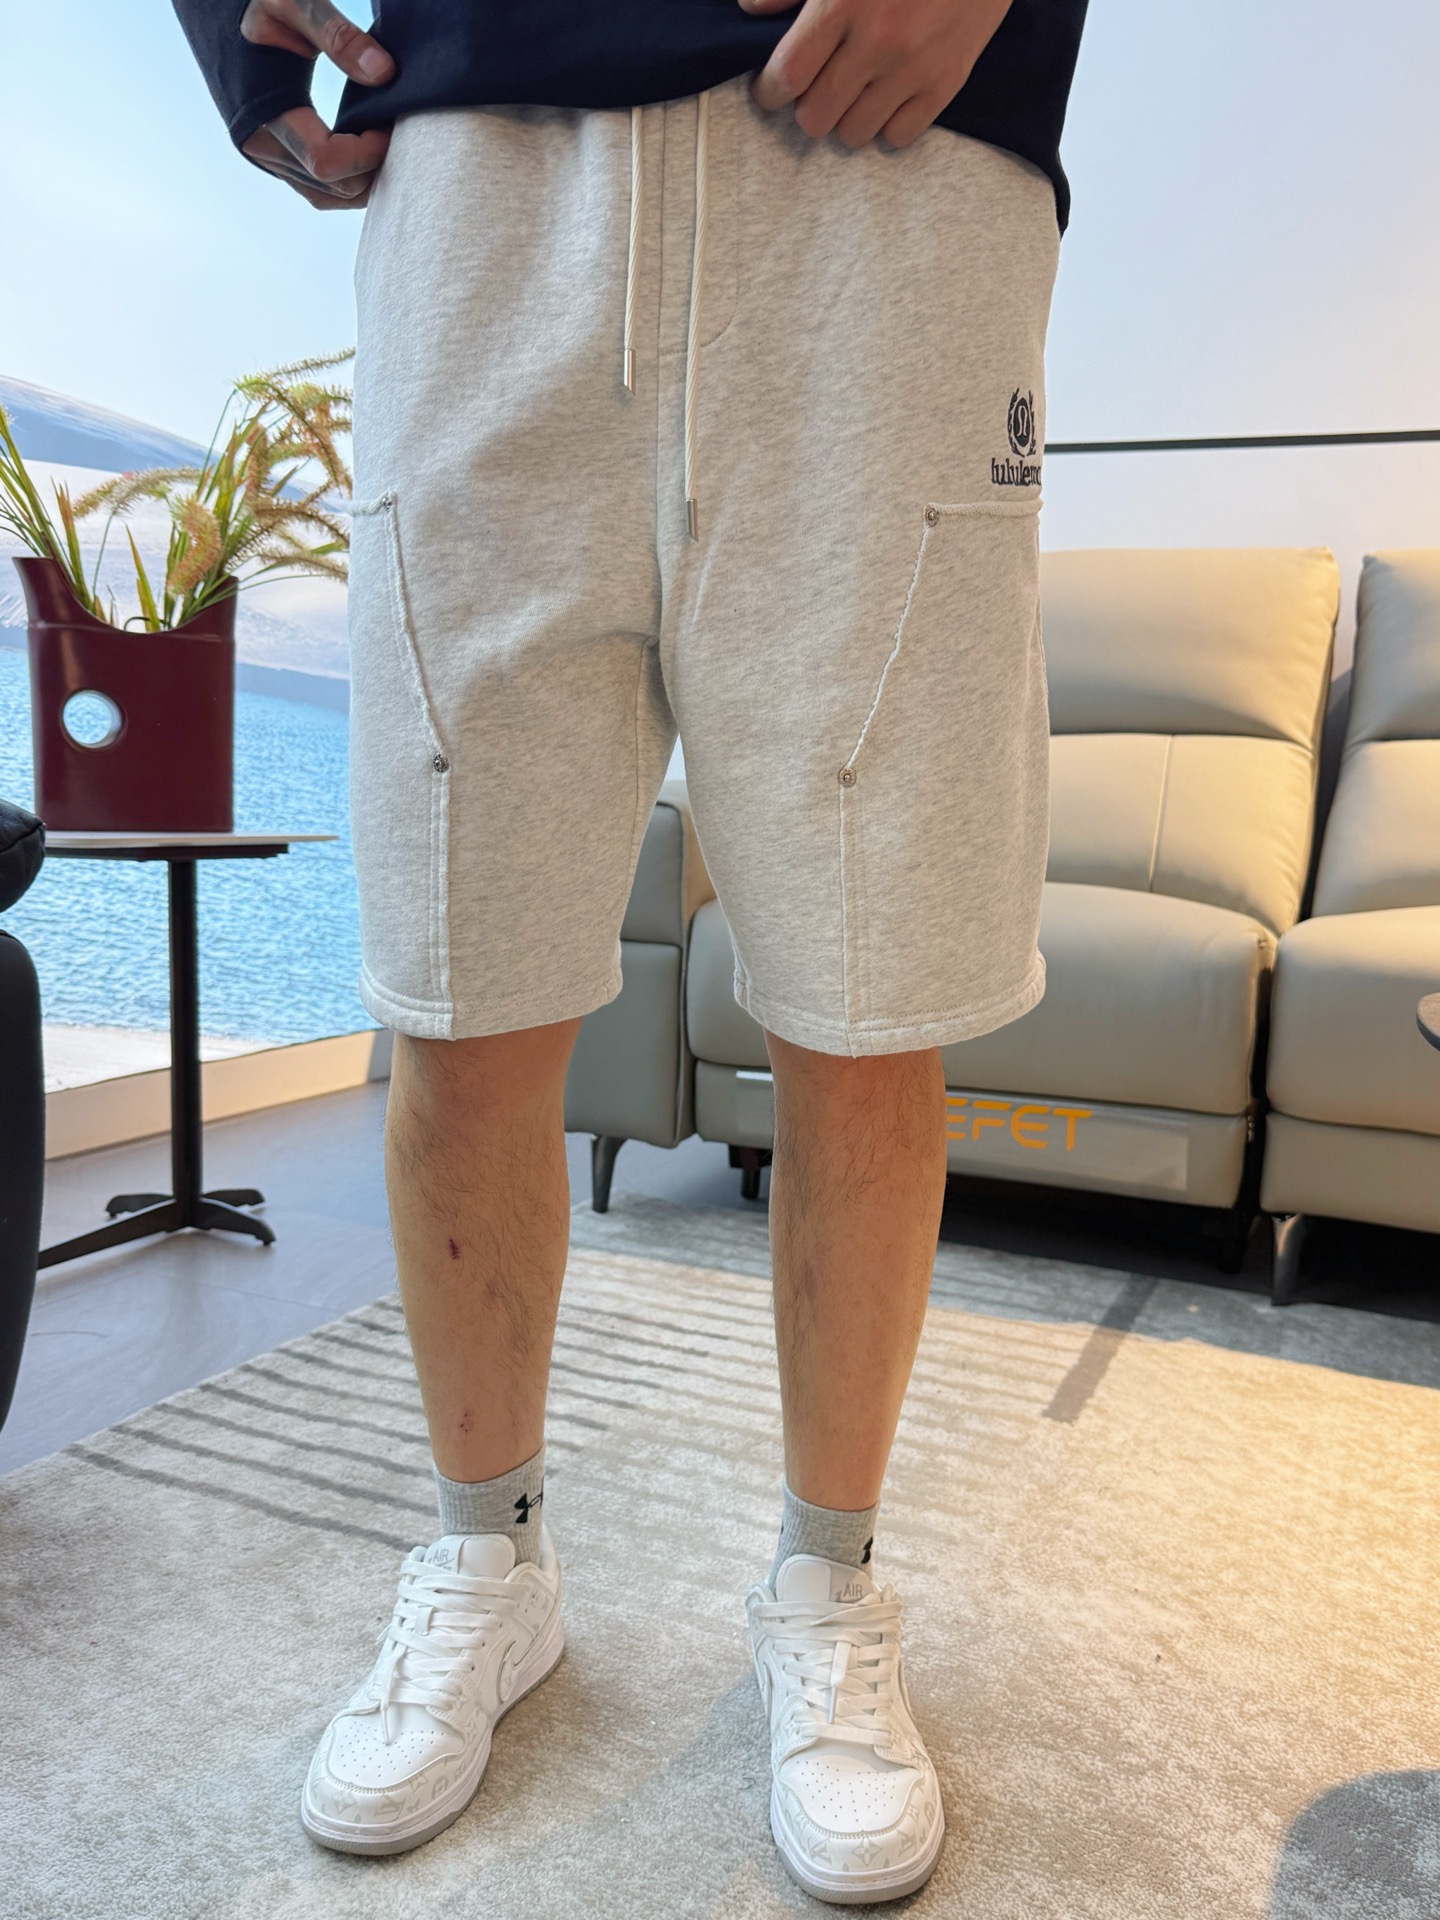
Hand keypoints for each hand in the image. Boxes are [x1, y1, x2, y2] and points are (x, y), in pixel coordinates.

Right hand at [239, 0, 394, 208]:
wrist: (219, 16)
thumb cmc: (255, 4)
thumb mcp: (292, 2)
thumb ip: (337, 35)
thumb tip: (385, 75)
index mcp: (263, 111)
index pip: (326, 161)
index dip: (367, 151)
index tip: (389, 123)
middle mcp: (261, 146)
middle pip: (336, 186)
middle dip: (374, 164)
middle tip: (395, 126)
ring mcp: (268, 159)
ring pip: (331, 197)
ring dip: (366, 178)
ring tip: (384, 137)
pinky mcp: (277, 162)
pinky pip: (321, 190)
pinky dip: (349, 179)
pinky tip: (367, 150)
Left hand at [740, 0, 1010, 147]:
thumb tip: (752, 10)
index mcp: (844, 1)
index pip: (788, 76)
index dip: (769, 91)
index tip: (770, 88)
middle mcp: (878, 41)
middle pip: (815, 117)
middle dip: (806, 108)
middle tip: (813, 89)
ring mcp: (914, 66)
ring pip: (853, 134)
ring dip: (844, 119)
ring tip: (852, 92)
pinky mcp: (946, 82)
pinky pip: (899, 137)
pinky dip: (886, 125)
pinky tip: (886, 97)